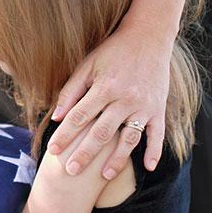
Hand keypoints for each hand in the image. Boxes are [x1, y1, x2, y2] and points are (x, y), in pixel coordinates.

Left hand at [47, 19, 172, 178]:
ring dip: (116, 159)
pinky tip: (148, 167)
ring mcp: (143, 106)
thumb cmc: (112, 51)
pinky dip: (155, 151)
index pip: (79, 117)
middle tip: (70, 171)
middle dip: (84, 154)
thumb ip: (71, 90)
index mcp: (104, 87)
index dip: (64, 135)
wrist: (148, 36)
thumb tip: (55, 117)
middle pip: (100, 133)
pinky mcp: (159, 108)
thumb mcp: (88, 65)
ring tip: (103, 176)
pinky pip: (157, 134)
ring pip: (128, 139)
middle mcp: (124, 99)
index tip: (52, 151)